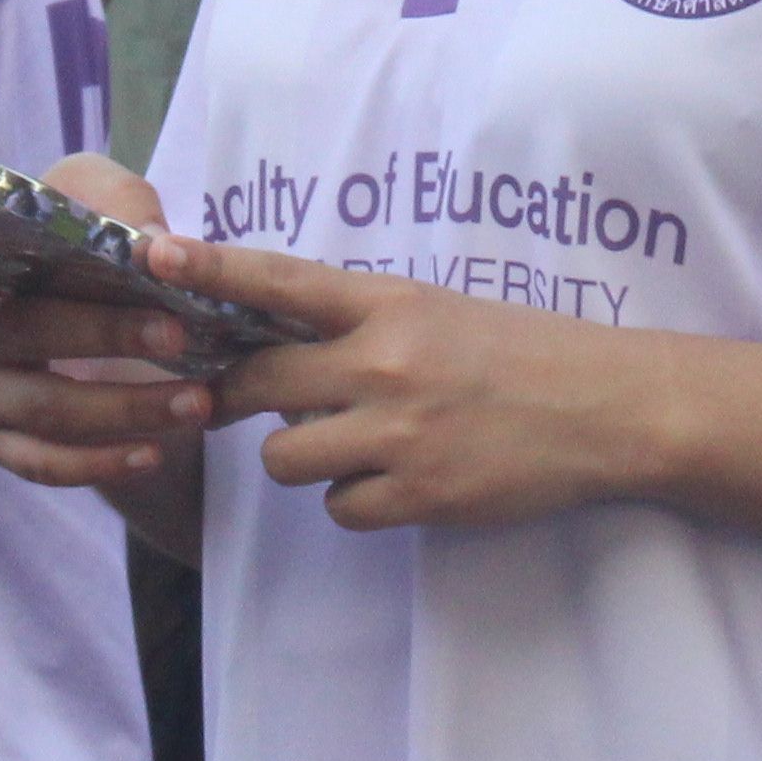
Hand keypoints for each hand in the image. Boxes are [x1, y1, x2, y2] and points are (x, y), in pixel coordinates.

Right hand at [0, 152, 220, 496]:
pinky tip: (153, 453)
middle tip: (176, 334)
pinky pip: (46, 464)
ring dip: (125, 408)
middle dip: (106, 335)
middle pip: (24, 337)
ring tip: (194, 401)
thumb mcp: (103, 198)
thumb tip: (153, 245)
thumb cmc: (85, 235)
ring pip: (46, 410)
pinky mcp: (2, 445)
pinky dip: (102, 464)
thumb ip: (124, 208)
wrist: (100, 297)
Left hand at [173, 233, 661, 531]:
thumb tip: (283, 352)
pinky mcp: (418, 495)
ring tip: (363, 443)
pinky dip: (357, 500)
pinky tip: (402, 479)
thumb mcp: (439, 312)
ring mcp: (398, 434)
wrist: (607, 409)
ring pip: (286, 456)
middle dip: (237, 395)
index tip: (155, 253)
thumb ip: (360, 325)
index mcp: (390, 305)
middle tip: (237, 398)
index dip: (212, 267)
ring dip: (308, 455)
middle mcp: (384, 364)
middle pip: (258, 382)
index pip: (281, 280)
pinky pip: (338, 507)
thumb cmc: (521, 353)